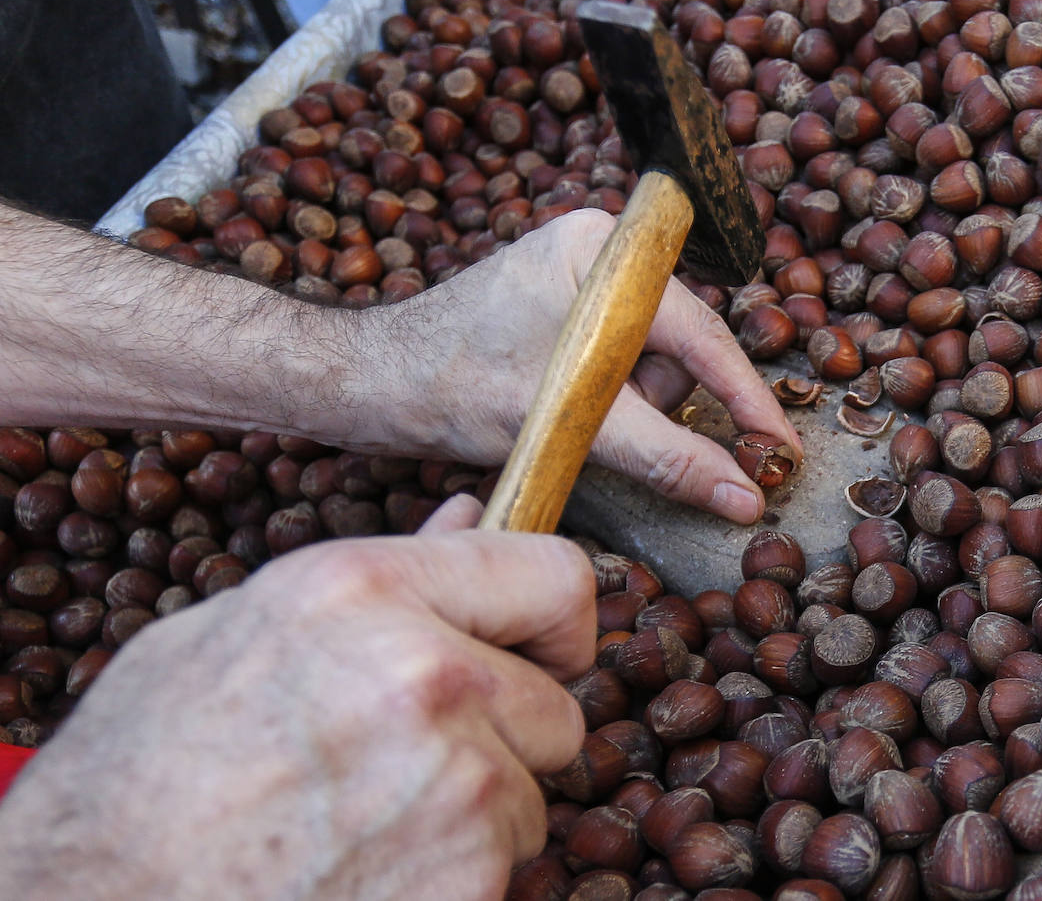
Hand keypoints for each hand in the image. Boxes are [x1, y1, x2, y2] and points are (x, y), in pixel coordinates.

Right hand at [0, 495, 592, 899]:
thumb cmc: (144, 773)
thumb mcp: (244, 632)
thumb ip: (382, 574)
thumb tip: (470, 516)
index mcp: (367, 592)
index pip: (557, 575)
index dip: (558, 622)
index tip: (542, 653)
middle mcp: (425, 678)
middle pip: (558, 706)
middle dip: (507, 734)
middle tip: (417, 758)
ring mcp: (453, 788)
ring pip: (531, 795)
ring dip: (477, 811)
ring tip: (369, 817)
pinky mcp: (464, 882)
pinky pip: (505, 867)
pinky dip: (458, 875)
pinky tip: (369, 868)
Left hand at [359, 209, 801, 523]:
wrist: (364, 384)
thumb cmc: (450, 385)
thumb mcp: (570, 420)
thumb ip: (665, 455)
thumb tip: (744, 494)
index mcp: (602, 250)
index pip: (701, 331)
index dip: (749, 398)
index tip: (784, 449)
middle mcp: (598, 256)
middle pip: (680, 348)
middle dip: (665, 410)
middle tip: (644, 454)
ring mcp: (579, 285)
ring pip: (652, 367)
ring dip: (633, 416)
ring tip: (572, 432)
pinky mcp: (564, 317)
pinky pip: (619, 367)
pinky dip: (610, 409)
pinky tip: (571, 425)